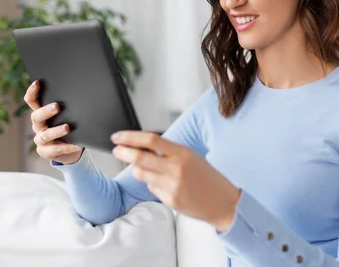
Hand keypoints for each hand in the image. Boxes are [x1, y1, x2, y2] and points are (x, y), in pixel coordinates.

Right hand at [24, 80, 82, 164]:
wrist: (70, 149)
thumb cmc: (70, 127)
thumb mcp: (68, 115)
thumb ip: (69, 106)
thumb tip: (82, 92)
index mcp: (41, 114)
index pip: (32, 101)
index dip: (32, 92)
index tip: (37, 83)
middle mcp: (38, 126)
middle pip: (36, 117)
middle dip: (46, 111)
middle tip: (57, 106)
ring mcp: (40, 139)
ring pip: (45, 135)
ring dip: (56, 131)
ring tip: (67, 127)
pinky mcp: (45, 151)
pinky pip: (55, 149)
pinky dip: (67, 147)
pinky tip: (77, 144)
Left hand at [111, 131, 241, 231]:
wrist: (222, 202)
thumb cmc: (208, 176)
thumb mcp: (192, 156)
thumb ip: (169, 151)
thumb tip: (144, 146)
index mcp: (182, 154)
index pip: (151, 141)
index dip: (130, 137)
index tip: (118, 136)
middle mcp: (176, 169)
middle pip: (140, 158)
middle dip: (123, 152)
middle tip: (116, 149)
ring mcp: (171, 186)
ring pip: (141, 174)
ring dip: (137, 169)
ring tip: (145, 167)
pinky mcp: (169, 200)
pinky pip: (151, 188)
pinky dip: (151, 183)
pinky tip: (163, 183)